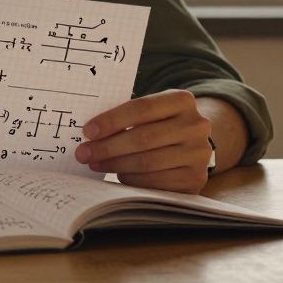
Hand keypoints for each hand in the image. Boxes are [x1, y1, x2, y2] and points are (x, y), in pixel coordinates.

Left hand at [74, 89, 211, 193]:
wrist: (193, 144)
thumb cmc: (160, 124)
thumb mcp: (152, 112)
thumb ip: (128, 116)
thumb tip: (90, 133)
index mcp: (182, 100)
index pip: (142, 108)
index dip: (112, 120)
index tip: (88, 131)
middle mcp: (196, 125)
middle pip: (143, 138)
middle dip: (108, 147)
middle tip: (84, 153)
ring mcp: (198, 154)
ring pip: (147, 162)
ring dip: (115, 164)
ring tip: (95, 163)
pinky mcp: (195, 179)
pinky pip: (155, 182)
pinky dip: (132, 179)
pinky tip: (118, 175)